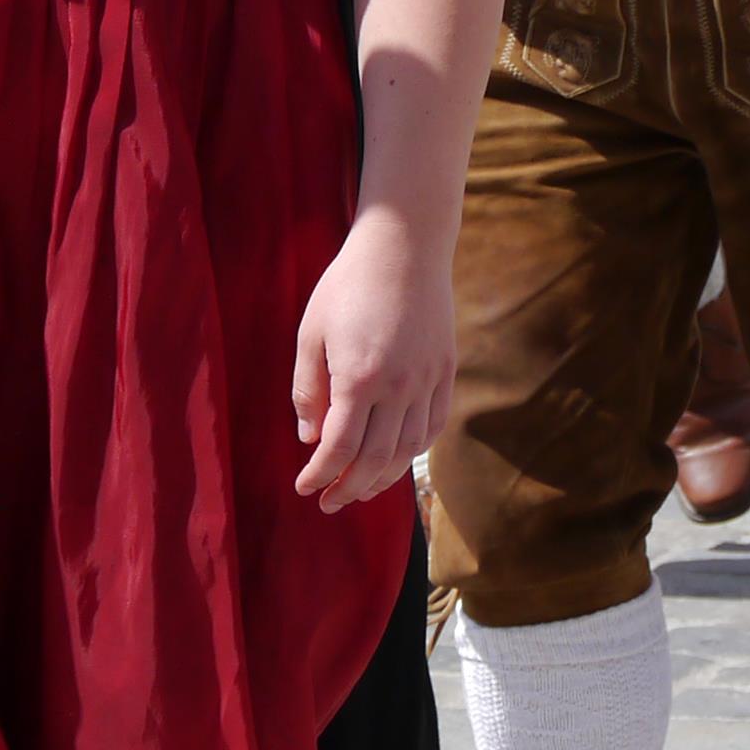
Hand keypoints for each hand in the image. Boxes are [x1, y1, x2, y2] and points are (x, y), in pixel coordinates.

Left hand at [292, 205, 455, 512]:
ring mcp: (427, 381)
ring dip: (382, 479)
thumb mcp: (311, 331)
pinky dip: (413, 451)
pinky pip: (432, 427)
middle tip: (327, 503)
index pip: (339, 449)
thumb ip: (307, 389)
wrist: (404, 246)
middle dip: (348, 488)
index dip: (319, 475)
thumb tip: (310, 438)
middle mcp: (398, 388)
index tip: (304, 487)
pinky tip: (395, 459)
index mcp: (359, 378)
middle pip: (374, 460)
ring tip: (359, 489)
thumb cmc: (348, 284)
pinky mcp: (446, 372)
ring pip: (407, 451)